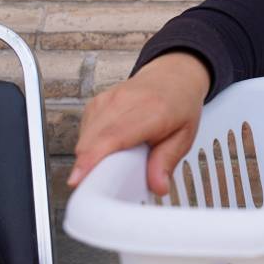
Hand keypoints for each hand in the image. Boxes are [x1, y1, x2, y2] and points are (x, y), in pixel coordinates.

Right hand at [69, 51, 210, 195]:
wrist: (172, 77)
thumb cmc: (179, 106)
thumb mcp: (184, 136)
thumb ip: (168, 161)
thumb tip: (158, 186)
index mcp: (151, 110)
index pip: (114, 136)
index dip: (93, 158)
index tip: (78, 179)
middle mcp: (124, 101)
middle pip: (93, 139)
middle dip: (89, 166)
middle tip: (99, 187)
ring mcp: (107, 99)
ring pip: (85, 137)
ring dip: (91, 157)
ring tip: (113, 165)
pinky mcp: (96, 102)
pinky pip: (85, 132)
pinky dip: (91, 146)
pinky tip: (109, 148)